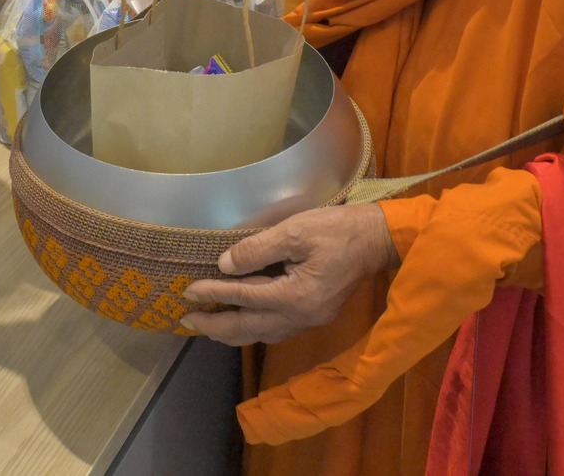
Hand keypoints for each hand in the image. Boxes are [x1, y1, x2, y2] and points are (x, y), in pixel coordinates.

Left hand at [181, 203, 396, 345]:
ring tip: (207, 326)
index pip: (244, 297)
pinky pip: (275, 330)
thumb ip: (257, 250)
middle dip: (215, 326)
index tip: (188, 292)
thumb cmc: (338, 229)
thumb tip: (225, 266)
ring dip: (232, 332)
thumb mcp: (294, 231)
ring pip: (261, 334)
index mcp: (296, 296)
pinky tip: (242, 320)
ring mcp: (309, 320)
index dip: (214, 294)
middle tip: (186, 321)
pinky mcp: (315, 315)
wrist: (377, 240)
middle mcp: (301, 316)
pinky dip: (252, 328)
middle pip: (248, 329)